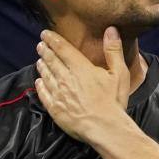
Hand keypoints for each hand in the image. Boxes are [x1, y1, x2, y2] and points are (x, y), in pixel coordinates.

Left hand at [35, 27, 129, 141]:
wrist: (105, 128)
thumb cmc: (114, 101)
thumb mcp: (119, 73)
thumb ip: (113, 50)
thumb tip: (111, 29)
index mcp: (81, 68)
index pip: (62, 49)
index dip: (52, 40)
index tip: (45, 34)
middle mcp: (66, 79)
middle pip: (51, 61)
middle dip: (45, 51)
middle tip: (40, 45)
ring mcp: (58, 94)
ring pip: (46, 76)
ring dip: (41, 66)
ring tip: (39, 61)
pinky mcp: (55, 109)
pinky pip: (44, 94)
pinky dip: (40, 86)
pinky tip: (38, 82)